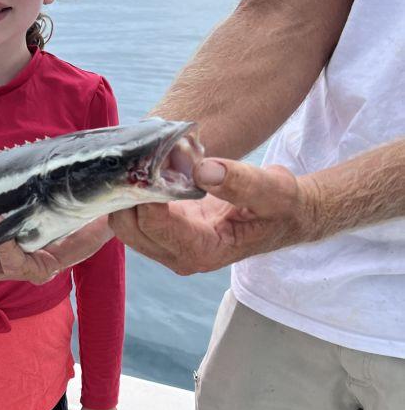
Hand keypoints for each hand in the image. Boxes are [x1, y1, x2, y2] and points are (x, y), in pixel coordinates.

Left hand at [109, 158, 317, 275]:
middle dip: (128, 192)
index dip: (145, 192)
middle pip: (129, 228)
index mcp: (202, 252)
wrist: (283, 215)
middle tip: (139, 153)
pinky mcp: (164, 231)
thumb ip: (242, 183)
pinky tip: (146, 166)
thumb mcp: (273, 191)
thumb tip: (202, 170)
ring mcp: (168, 246)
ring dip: (127, 191)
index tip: (149, 159)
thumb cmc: (280, 206)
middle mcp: (179, 255)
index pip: (155, 225)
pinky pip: (134, 215)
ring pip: (125, 223)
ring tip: (142, 157)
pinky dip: (133, 191)